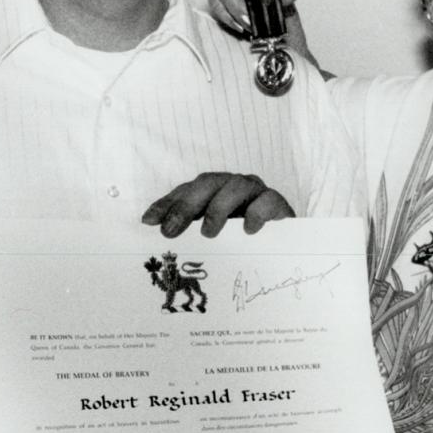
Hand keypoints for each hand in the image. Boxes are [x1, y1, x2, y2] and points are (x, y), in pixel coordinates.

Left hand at [142, 172, 295, 237]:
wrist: (285, 248)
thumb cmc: (242, 245)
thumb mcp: (212, 242)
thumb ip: (190, 239)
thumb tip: (158, 240)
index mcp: (212, 193)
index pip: (185, 192)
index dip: (166, 204)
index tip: (148, 223)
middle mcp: (231, 187)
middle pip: (207, 184)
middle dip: (186, 206)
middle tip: (171, 231)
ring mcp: (255, 193)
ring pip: (235, 186)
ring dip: (218, 208)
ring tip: (208, 234)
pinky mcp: (278, 204)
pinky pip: (268, 200)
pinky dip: (257, 212)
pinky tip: (248, 230)